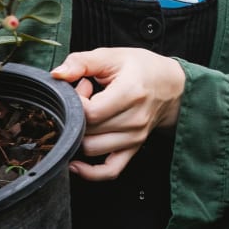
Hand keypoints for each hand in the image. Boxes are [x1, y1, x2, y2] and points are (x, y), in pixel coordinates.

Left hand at [51, 47, 185, 180]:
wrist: (172, 86)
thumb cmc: (142, 69)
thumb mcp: (112, 56)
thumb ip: (81, 62)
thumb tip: (57, 75)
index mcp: (130, 93)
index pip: (90, 112)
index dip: (75, 101)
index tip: (79, 87)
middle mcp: (134, 120)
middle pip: (88, 131)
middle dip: (76, 114)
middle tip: (82, 97)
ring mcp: (134, 138)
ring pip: (91, 149)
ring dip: (80, 134)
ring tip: (88, 116)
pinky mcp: (133, 149)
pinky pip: (110, 171)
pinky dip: (90, 172)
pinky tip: (76, 163)